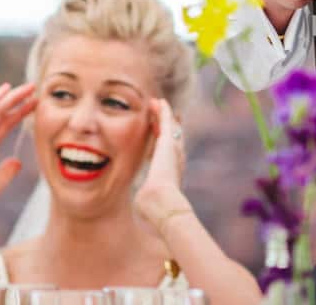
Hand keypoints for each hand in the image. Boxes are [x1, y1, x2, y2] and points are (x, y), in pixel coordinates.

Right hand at [0, 82, 35, 218]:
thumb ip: (7, 172)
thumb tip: (18, 162)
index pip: (6, 126)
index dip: (19, 115)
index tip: (33, 106)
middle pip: (4, 114)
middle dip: (19, 102)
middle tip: (34, 90)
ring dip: (13, 96)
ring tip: (29, 86)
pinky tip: (7, 88)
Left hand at [134, 98, 190, 235]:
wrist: (161, 205)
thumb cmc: (154, 211)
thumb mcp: (147, 205)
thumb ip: (145, 203)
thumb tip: (140, 213)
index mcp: (170, 175)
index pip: (167, 157)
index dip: (163, 147)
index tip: (159, 139)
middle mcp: (175, 162)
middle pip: (172, 140)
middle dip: (168, 128)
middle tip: (163, 117)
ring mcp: (173, 152)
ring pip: (170, 129)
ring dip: (164, 117)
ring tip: (158, 106)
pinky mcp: (167, 143)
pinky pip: (166, 122)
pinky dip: (163, 112)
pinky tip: (158, 102)